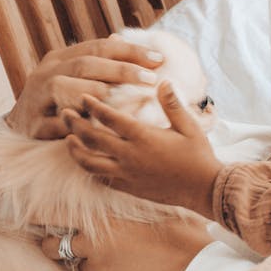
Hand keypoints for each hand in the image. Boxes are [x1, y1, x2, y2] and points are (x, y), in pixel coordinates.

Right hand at [4, 38, 165, 138]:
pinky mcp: (34, 124)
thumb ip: (96, 60)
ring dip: (97, 94)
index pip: (99, 48)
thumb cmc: (58, 99)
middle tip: (151, 79)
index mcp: (60, 58)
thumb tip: (121, 36)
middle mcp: (46, 73)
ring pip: (66, 89)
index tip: (159, 60)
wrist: (21, 126)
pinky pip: (58, 123)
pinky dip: (79, 124)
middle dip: (122, 71)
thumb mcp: (73, 75)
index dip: (129, 51)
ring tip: (126, 101)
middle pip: (86, 65)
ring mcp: (37, 97)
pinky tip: (102, 128)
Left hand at [38, 213, 213, 270]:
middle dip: (52, 244)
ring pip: (72, 260)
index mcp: (103, 213)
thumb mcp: (152, 210)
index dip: (37, 215)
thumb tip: (119, 206)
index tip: (28, 215)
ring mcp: (96, 256)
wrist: (190, 261)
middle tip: (63, 242)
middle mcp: (92, 234)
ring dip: (81, 259)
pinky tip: (120, 267)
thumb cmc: (179, 231)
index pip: (54, 213)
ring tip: (103, 256)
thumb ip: (126, 209)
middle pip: (50, 242)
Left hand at [63, 81, 221, 216]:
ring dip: (75, 149)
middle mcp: (130, 155)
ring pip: (88, 162)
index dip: (92, 104)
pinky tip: (87, 160)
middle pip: (91, 137)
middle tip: (65, 113)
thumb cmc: (199, 156)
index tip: (83, 96)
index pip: (109, 117)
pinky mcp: (128, 187)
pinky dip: (89, 169)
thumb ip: (173, 104)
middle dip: (74, 123)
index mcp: (143, 137)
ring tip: (69, 139)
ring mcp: (126, 173)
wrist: (205, 189)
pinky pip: (100, 178)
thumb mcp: (190, 127)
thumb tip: (163, 81)